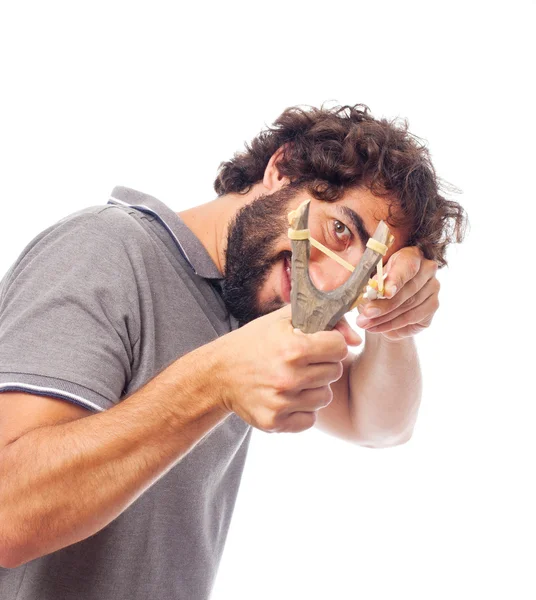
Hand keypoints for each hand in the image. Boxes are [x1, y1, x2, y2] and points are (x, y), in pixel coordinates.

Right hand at [215, 305, 360, 432]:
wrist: (219, 374)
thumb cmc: (255, 342)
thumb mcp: (284, 320)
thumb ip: (324, 320)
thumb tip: (357, 339)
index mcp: (293, 348)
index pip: (340, 347)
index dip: (330, 344)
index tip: (317, 344)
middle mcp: (288, 377)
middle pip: (334, 372)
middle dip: (322, 364)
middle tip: (302, 361)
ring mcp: (281, 403)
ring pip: (325, 397)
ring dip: (314, 388)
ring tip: (293, 379)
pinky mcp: (275, 422)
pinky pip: (310, 419)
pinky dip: (302, 409)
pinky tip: (287, 397)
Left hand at [355, 246, 439, 340]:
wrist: (385, 306)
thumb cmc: (376, 287)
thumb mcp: (370, 283)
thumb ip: (371, 285)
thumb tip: (371, 293)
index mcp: (411, 255)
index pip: (407, 265)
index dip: (396, 279)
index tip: (385, 293)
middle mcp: (427, 269)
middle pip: (408, 289)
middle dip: (384, 304)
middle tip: (367, 313)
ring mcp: (433, 287)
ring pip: (409, 306)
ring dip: (385, 317)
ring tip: (365, 323)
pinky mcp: (433, 306)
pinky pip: (413, 318)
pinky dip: (392, 325)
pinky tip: (377, 328)